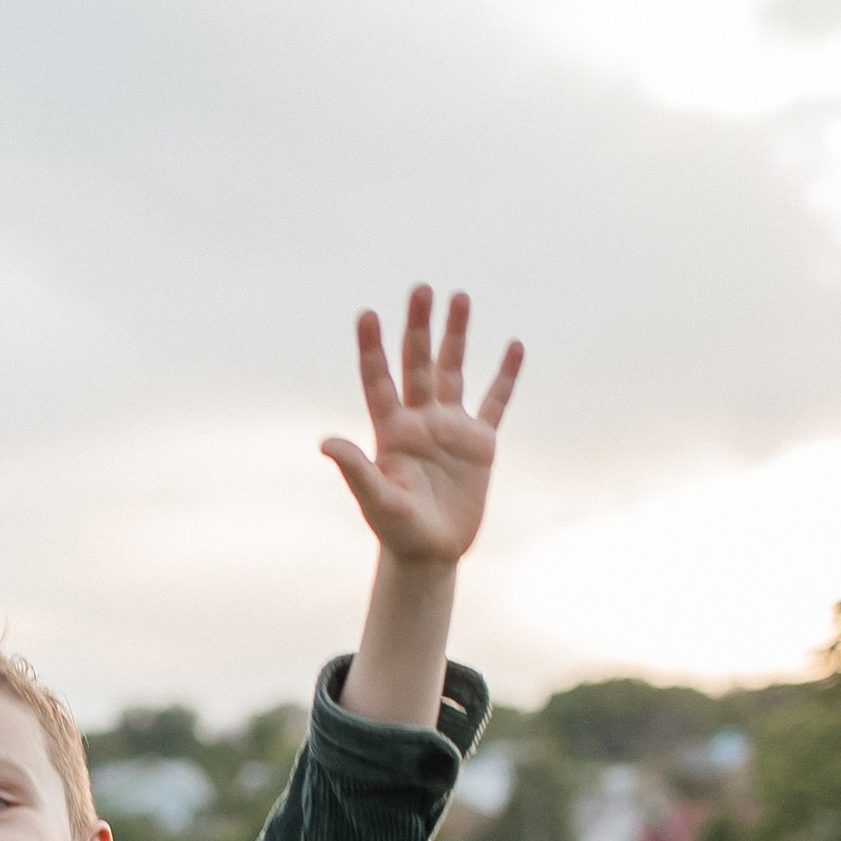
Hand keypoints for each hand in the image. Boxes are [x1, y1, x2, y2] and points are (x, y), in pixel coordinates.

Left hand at [321, 288, 522, 566]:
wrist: (430, 552)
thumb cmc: (396, 530)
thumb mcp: (375, 499)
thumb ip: (355, 468)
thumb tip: (326, 442)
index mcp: (390, 430)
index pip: (378, 380)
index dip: (372, 349)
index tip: (367, 315)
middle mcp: (419, 420)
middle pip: (418, 363)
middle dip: (419, 327)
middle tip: (422, 288)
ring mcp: (449, 428)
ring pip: (454, 371)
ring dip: (456, 336)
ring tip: (460, 297)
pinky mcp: (479, 443)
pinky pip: (494, 402)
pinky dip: (504, 376)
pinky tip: (513, 347)